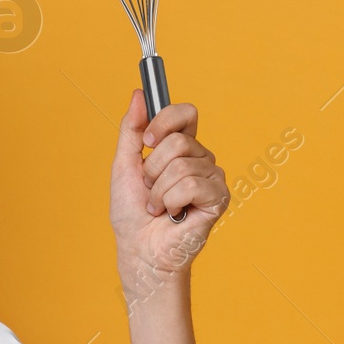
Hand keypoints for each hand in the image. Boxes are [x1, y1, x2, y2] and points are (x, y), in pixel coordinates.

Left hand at [110, 89, 229, 297]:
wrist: (138, 248)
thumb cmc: (132, 212)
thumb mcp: (124, 164)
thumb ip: (131, 129)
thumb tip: (138, 94)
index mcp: (182, 147)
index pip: (185, 114)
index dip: (164, 121)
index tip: (146, 141)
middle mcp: (201, 158)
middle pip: (178, 141)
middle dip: (153, 168)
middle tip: (150, 188)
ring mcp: (212, 177)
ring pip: (181, 165)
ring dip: (158, 190)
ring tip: (159, 206)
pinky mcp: (219, 198)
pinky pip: (191, 184)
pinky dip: (171, 201)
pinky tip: (173, 214)